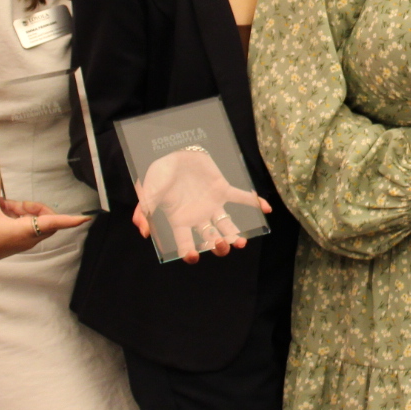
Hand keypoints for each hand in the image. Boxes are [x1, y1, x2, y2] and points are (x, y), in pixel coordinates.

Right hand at [0, 164, 90, 267]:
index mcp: (23, 230)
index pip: (53, 223)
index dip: (70, 220)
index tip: (85, 218)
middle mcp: (28, 239)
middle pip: (46, 217)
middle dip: (34, 207)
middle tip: (12, 204)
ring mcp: (26, 243)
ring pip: (37, 221)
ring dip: (23, 211)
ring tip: (2, 208)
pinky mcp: (21, 244)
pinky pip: (30, 227)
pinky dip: (20, 218)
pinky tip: (3, 214)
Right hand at [133, 148, 268, 263]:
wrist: (172, 152)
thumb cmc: (158, 174)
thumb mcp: (148, 191)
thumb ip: (144, 210)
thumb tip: (143, 231)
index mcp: (180, 220)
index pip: (185, 242)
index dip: (189, 252)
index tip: (193, 257)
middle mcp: (198, 217)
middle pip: (211, 238)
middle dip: (218, 245)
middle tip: (223, 246)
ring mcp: (211, 204)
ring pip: (226, 223)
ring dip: (234, 233)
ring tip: (241, 242)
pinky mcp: (222, 189)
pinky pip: (240, 197)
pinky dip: (254, 202)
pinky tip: (266, 209)